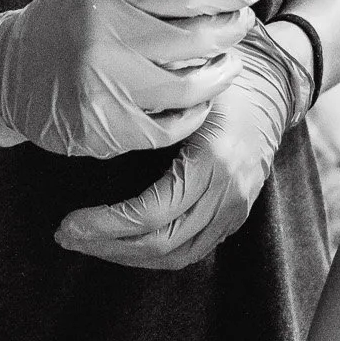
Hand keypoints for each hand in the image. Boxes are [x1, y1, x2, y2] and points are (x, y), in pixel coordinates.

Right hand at [0, 0, 260, 158]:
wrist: (7, 70)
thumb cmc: (64, 15)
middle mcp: (103, 42)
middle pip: (196, 39)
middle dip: (232, 30)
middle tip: (243, 25)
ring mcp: (104, 89)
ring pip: (189, 87)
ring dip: (221, 74)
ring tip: (228, 63)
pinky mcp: (105, 129)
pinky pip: (169, 126)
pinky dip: (194, 113)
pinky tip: (201, 99)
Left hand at [55, 21, 310, 268]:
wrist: (273, 91)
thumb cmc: (220, 84)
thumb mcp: (186, 90)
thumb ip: (150, 110)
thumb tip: (95, 120)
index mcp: (212, 162)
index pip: (151, 213)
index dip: (106, 225)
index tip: (69, 223)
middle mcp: (227, 194)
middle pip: (161, 243)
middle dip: (107, 245)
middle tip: (67, 236)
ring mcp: (234, 210)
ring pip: (176, 255)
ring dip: (127, 256)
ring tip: (88, 243)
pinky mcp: (233, 218)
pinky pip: (191, 251)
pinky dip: (153, 254)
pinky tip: (123, 244)